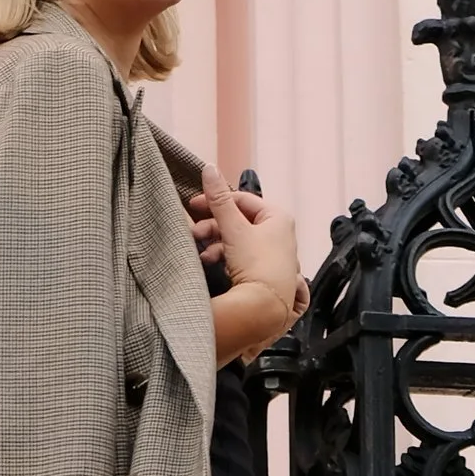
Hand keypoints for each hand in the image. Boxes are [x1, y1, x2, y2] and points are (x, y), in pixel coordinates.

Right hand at [196, 165, 304, 361]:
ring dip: (216, 244)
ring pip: (238, 240)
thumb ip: (218, 199)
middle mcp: (280, 234)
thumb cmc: (257, 265)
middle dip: (213, 227)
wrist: (265, 307)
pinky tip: (211, 264)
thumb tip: (209, 168)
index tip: (193, 206)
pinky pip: (241, 257)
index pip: (242, 199)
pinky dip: (224, 257)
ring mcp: (274, 254)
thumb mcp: (233, 228)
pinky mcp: (266, 273)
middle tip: (194, 232)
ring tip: (201, 253)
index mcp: (278, 217)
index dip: (216, 200)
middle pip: (239, 221)